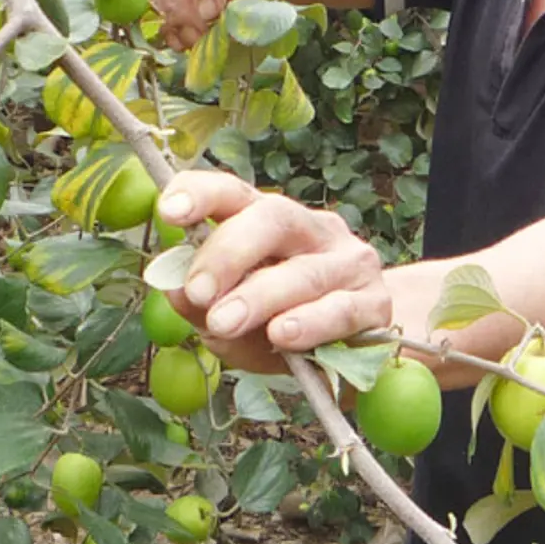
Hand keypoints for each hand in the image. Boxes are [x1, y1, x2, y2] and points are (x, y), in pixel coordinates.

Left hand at [157, 170, 390, 375]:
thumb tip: (173, 292)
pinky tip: (284, 336)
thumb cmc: (284, 324)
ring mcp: (349, 262)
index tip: (168, 212)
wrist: (361, 351)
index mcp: (267, 222)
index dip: (200, 194)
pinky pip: (342, 309)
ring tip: (223, 323)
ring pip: (304, 270)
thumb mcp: (234, 318)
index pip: (233, 192)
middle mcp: (311, 229)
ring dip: (259, 297)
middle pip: (271, 217)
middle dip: (227, 253)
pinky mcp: (376, 303)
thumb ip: (203, 306)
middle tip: (197, 292)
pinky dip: (310, 323)